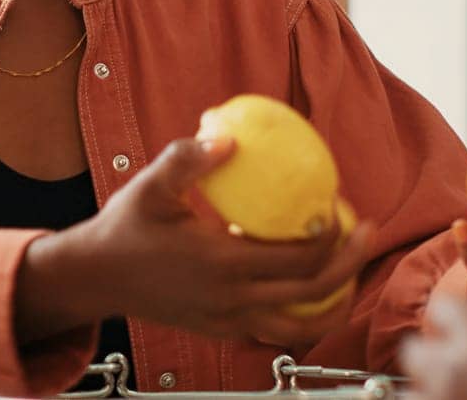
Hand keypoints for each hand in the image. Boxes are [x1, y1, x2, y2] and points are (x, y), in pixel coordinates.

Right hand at [46, 137, 375, 347]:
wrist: (96, 279)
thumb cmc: (125, 227)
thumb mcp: (151, 186)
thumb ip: (189, 159)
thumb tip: (229, 134)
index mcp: (222, 264)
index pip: (298, 259)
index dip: (331, 236)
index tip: (342, 207)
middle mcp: (232, 301)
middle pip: (313, 293)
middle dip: (351, 263)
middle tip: (370, 233)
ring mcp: (228, 322)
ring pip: (300, 324)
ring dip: (334, 299)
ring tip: (351, 270)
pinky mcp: (221, 331)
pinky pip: (276, 330)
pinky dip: (302, 314)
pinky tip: (309, 287)